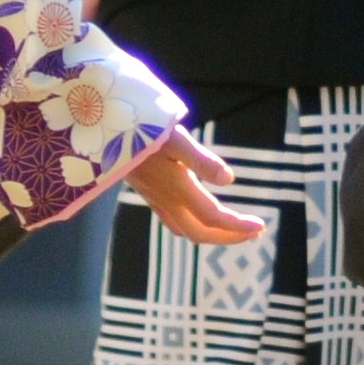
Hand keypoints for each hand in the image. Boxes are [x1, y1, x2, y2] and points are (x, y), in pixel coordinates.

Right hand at [124, 130, 265, 245]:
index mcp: (176, 188)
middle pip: (200, 232)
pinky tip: (202, 216)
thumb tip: (229, 180)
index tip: (261, 226)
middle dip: (229, 236)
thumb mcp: (175, 139)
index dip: (238, 226)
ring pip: (187, 230)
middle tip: (255, 232)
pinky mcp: (149, 193)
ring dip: (214, 234)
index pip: (213, 217)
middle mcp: (166, 199)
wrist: (103, 128)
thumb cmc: (140, 128)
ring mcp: (155, 198)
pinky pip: (175, 221)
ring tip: (236, 229)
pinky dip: (195, 225)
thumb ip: (202, 160)